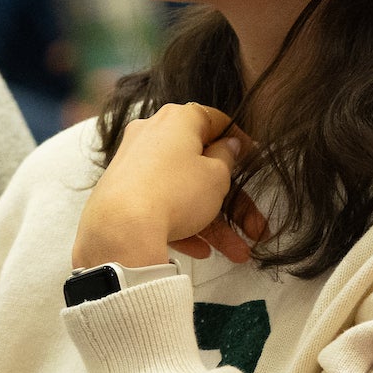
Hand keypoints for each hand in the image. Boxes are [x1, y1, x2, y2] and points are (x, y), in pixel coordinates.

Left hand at [73, 104, 262, 269]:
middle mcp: (152, 133)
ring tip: (236, 253)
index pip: (215, 120)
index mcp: (177, 119)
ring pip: (182, 190)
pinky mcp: (121, 190)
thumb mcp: (217, 176)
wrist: (121, 228)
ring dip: (212, 221)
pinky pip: (159, 202)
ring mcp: (133, 162)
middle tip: (252, 224)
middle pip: (200, 165)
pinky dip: (181, 223)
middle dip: (230, 201)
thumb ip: (227, 157)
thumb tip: (228, 144)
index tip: (252, 155)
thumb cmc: (176, 193)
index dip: (237, 138)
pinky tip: (200, 250)